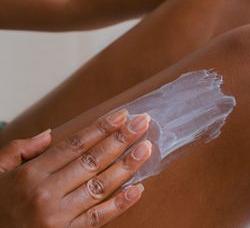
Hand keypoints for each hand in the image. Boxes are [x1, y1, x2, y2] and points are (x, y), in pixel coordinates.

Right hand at [0, 109, 151, 227]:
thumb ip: (20, 149)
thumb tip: (51, 134)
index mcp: (32, 173)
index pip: (75, 144)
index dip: (101, 128)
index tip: (122, 115)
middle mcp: (47, 193)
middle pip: (92, 160)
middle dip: (121, 140)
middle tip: (142, 124)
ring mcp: (59, 216)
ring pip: (100, 186)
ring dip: (127, 166)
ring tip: (145, 149)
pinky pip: (99, 218)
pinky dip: (120, 204)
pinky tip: (138, 189)